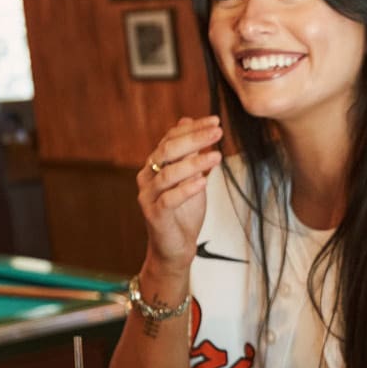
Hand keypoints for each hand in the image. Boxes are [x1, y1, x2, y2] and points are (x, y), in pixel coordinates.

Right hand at [139, 115, 223, 272]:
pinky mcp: (154, 215)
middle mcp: (147, 176)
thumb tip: (191, 120)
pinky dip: (187, 189)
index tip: (215, 121)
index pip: (171, 138)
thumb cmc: (185, 212)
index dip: (192, 128)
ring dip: (194, 163)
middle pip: (168, 151)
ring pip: (168, 174)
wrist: (176, 246)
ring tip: (217, 156)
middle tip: (218, 132)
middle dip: (194, 139)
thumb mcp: (193, 179)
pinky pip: (169, 199)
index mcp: (155, 164)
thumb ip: (192, 154)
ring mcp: (148, 196)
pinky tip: (204, 182)